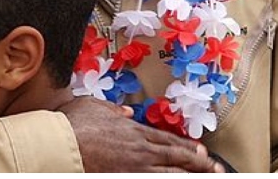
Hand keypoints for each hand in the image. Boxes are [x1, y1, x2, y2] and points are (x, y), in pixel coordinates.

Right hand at [59, 96, 226, 171]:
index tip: (202, 151)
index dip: (187, 146)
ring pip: (172, 174)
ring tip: (208, 178)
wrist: (61, 144)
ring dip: (191, 176)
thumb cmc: (72, 126)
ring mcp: (135, 167)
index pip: (168, 139)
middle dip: (200, 164)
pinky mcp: (126, 178)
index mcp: (134, 129)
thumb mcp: (93, 106)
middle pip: (177, 157)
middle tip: (217, 169)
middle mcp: (140, 148)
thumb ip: (113, 108)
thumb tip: (125, 110)